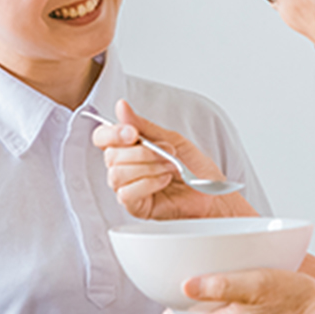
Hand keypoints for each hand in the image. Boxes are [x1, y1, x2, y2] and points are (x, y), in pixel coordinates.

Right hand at [92, 100, 248, 219]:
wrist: (212, 192)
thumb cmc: (194, 167)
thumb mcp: (172, 139)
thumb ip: (144, 126)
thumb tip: (121, 107)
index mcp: (129, 149)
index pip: (102, 138)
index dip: (112, 134)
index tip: (133, 133)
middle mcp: (124, 168)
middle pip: (111, 156)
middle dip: (143, 152)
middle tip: (169, 152)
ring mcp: (127, 188)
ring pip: (118, 174)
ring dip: (149, 167)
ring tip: (171, 167)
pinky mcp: (135, 206)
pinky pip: (127, 193)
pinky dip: (148, 183)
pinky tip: (164, 180)